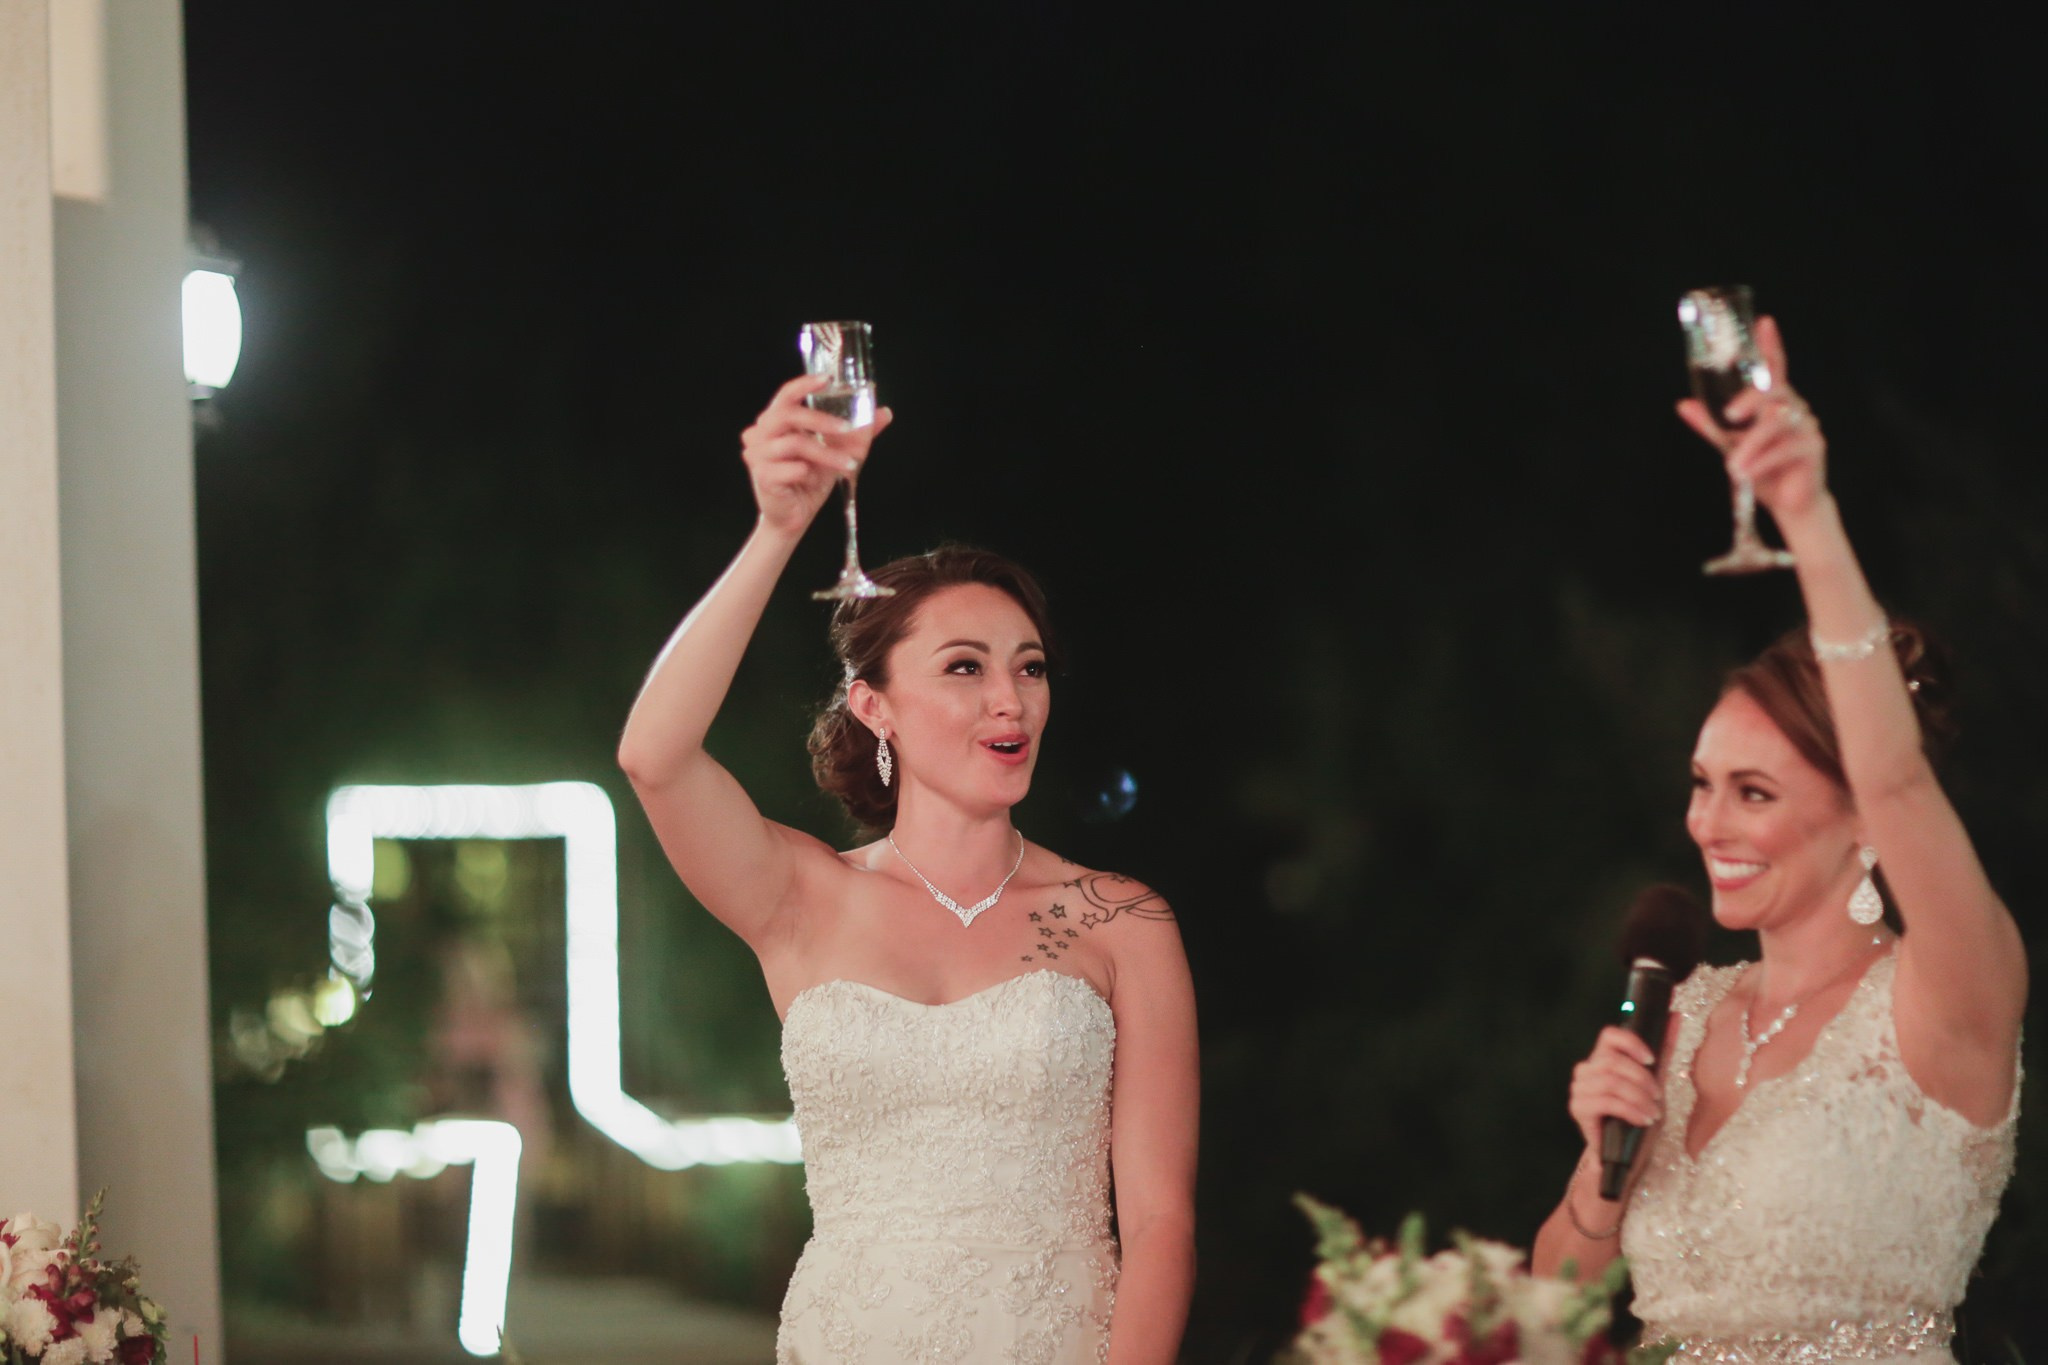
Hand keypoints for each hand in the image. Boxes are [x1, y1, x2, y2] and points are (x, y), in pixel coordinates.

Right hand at [740, 374, 894, 535]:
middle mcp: (760, 434)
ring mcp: (757, 455)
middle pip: (788, 415)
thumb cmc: (810, 481)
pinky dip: (807, 472)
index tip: (827, 380)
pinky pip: (790, 467)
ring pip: (795, 443)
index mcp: (775, 422)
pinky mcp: (762, 476)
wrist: (795, 517)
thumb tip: (884, 413)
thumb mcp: (837, 452)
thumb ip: (858, 433)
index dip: (804, 384)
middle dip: (821, 420)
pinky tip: (811, 480)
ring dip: (826, 455)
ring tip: (847, 466)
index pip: (786, 395)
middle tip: (847, 428)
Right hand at [1567, 1026, 1662, 1153]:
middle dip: (1642, 1079)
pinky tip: (1643, 1120)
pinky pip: (1606, 1102)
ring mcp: (1579, 1089)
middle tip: (1658, 1096)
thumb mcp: (1655, 1081)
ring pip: (1611, 1082)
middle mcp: (1586, 1070)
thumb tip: (1675, 1015)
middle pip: (1613, 1061)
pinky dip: (1631, 1110)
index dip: (1631, 1043)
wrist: (1626, 1153)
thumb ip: (1663, 1050)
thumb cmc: (1638, 1115)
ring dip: (1639, 1098)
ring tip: (1653, 1112)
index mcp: (1602, 1059)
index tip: (1651, 1060)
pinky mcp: (1578, 1108)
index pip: (1609, 1035)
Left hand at [1675, 316, 1828, 525]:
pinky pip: (1785, 448)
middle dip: (1751, 400)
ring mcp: (1807, 425)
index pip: (1774, 368)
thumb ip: (1711, 424)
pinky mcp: (1813, 447)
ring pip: (1775, 424)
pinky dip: (1762, 461)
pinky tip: (1747, 474)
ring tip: (1733, 466)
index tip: (1764, 323)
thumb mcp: (1730, 445)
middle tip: (1731, 416)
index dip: (1770, 346)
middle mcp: (1794, 408)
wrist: (1788, 504)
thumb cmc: (1762, 469)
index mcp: (1775, 402)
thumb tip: (1683, 404)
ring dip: (1751, 445)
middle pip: (1773, 392)